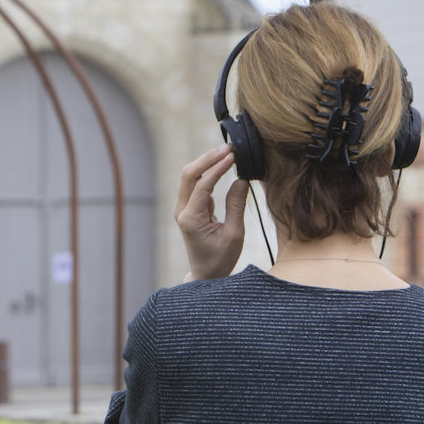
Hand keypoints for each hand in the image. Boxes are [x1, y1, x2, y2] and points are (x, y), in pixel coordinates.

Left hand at [174, 144, 248, 280]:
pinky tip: (223, 164)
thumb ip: (236, 205)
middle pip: (188, 175)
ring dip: (206, 162)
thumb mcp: (234, 234)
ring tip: (227, 152)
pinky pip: (196, 184)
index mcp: (191, 219)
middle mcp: (182, 211)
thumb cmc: (220, 259)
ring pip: (190, 177)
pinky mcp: (190, 207)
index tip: (233, 156)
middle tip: (228, 148)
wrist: (206, 275)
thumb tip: (241, 179)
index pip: (202, 185)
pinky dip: (208, 172)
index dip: (217, 168)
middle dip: (207, 158)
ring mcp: (183, 208)